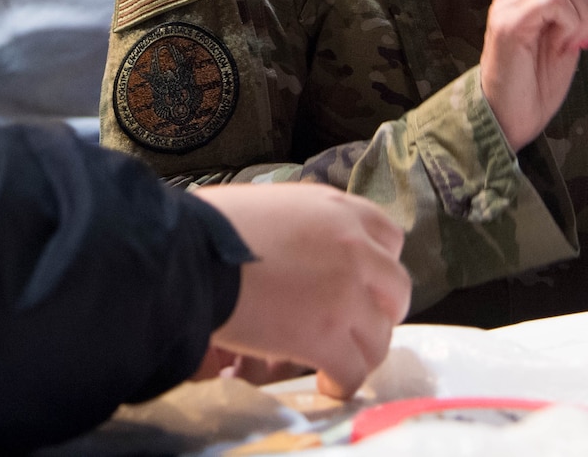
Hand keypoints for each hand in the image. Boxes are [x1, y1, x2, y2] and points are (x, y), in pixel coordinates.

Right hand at [194, 183, 409, 398]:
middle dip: (380, 310)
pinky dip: (343, 382)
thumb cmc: (211, 226)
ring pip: (380, 336)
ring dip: (363, 351)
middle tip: (356, 324)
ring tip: (340, 362)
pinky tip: (328, 383)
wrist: (191, 257)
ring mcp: (346, 295)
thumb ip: (302, 223)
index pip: (389, 237)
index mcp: (338, 210)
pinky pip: (354, 370)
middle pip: (395, 289)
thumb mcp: (271, 204)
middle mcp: (354, 249)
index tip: (365, 282)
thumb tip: (296, 245)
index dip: (378, 264)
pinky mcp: (329, 338)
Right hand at [478, 0, 587, 151]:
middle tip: (583, 42)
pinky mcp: (509, 22)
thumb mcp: (574, 38)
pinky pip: (554, 0)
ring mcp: (509, 5)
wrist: (509, 119)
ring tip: (568, 46)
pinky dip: (570, 23)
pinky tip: (559, 46)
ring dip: (584, 19)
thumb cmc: (536, 86)